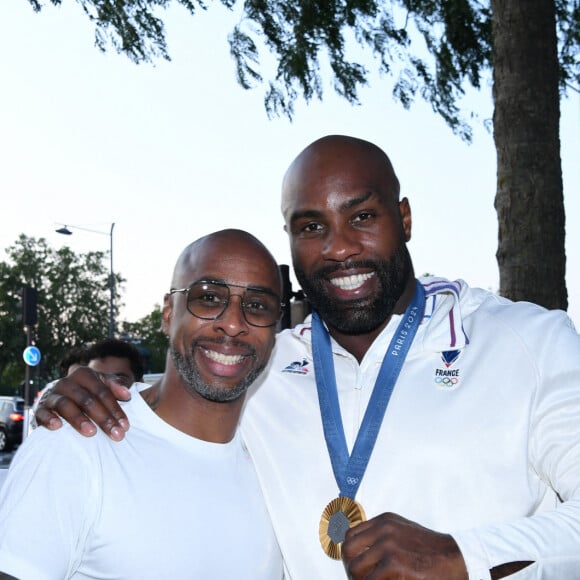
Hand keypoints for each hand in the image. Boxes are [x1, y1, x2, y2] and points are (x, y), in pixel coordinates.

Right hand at [34, 367, 131, 440]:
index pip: (102, 391)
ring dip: (79, 419)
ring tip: (91, 433)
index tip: (126, 425)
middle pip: (87, 399)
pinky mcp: (39, 409)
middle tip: (116, 434)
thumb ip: (115, 386)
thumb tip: (128, 394)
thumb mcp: (100, 385)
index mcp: (84, 375)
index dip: (115, 408)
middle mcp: (67, 382)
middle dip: (104, 418)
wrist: (55, 397)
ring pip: (66, 405)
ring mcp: (52, 395)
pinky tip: (57, 427)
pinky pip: (42, 413)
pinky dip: (49, 419)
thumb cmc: (85, 392)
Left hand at [342, 512, 466, 578]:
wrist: (456, 558)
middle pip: (348, 552)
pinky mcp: (395, 565)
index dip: (350, 555)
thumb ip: (381, 537)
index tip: (357, 569)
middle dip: (352, 571)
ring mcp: (389, 546)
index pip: (350, 536)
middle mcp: (383, 530)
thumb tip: (357, 552)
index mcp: (384, 521)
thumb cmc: (429, 550)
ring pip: (357, 570)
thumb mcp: (402, 533)